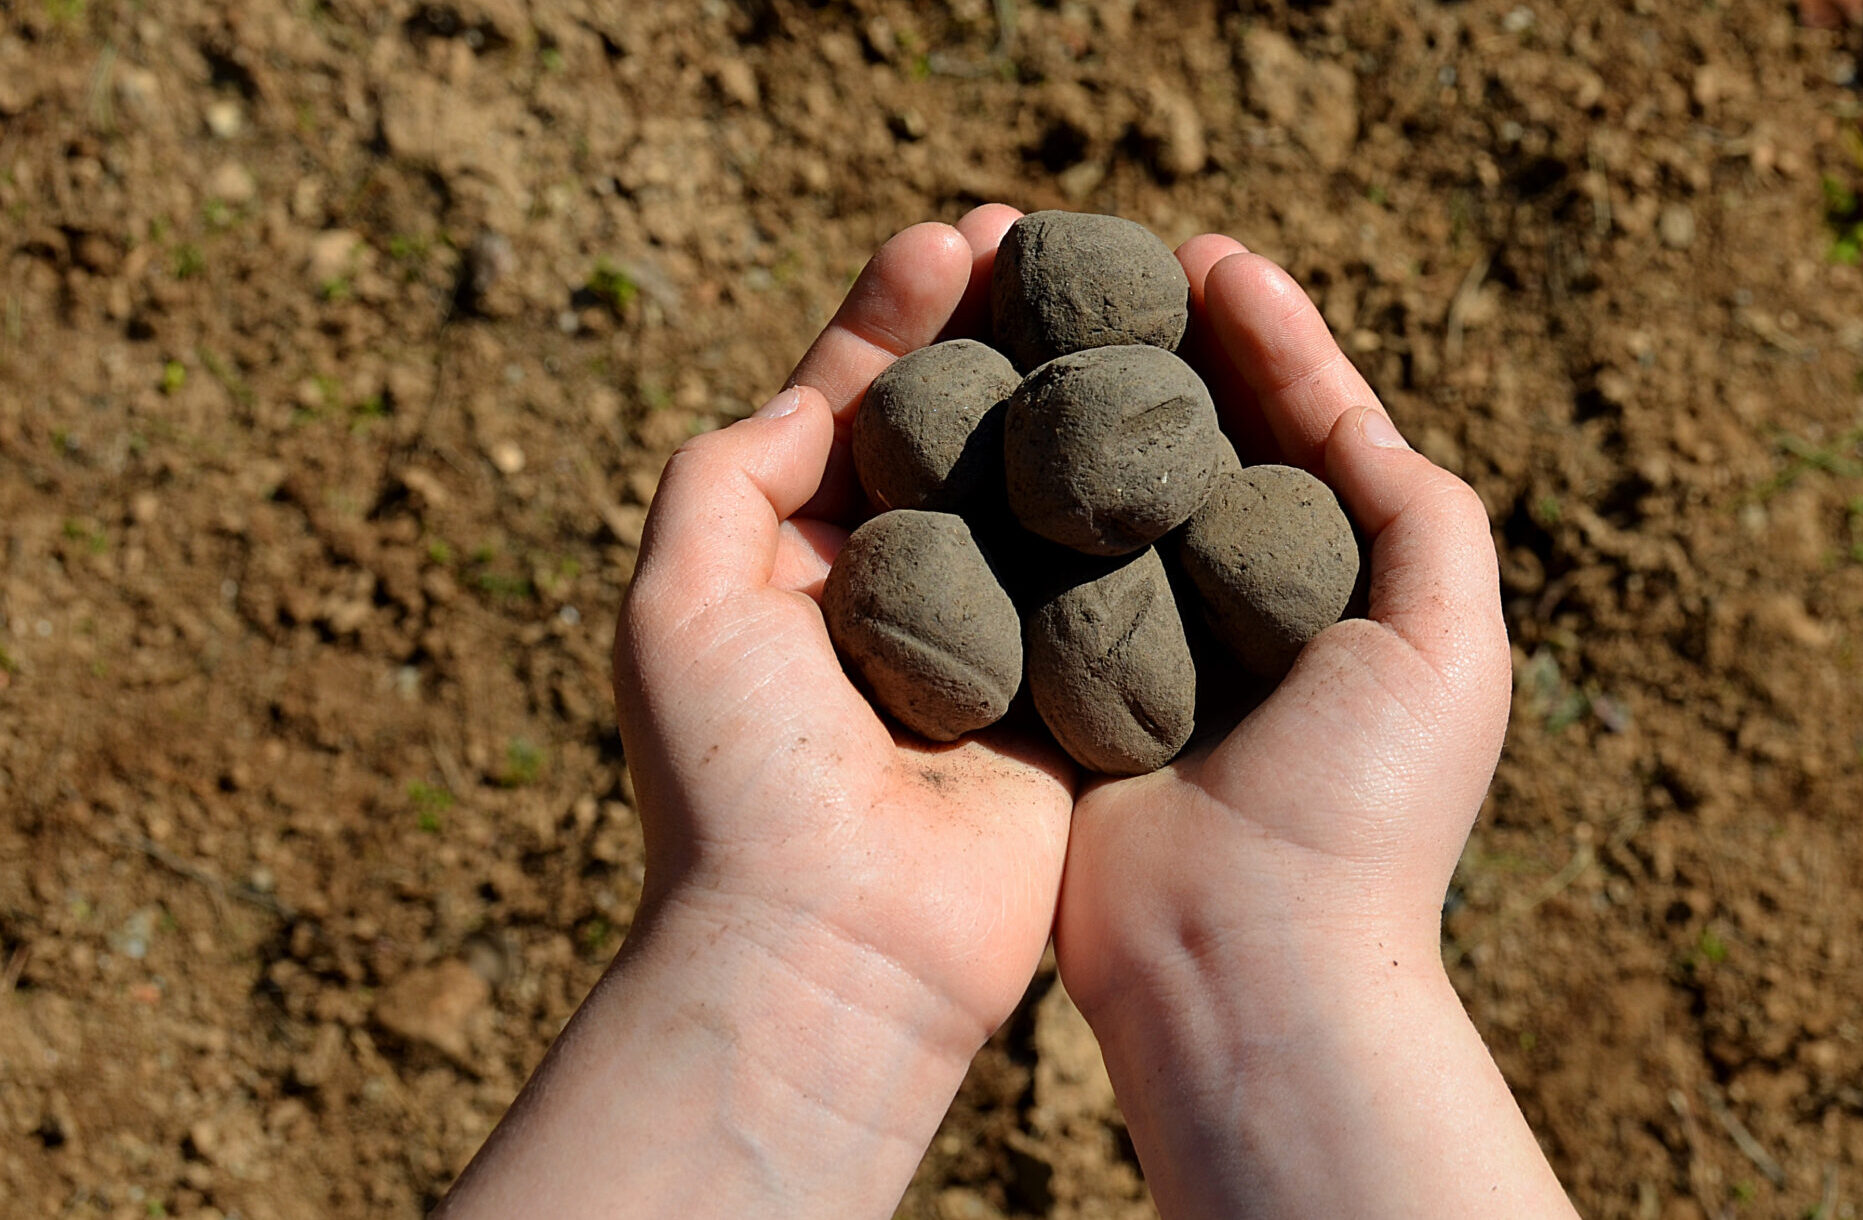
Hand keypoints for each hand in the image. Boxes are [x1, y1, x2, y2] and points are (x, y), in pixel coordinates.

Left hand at [441, 206, 1071, 1218]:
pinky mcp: (1072, 700)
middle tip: (1060, 246)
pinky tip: (1184, 426)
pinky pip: (1115, 585)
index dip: (900, 316)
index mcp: (797, 562)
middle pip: (962, 430)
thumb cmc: (737, 774)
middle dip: (1004, 333)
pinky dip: (1143, 510)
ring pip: (1044, 494)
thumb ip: (728, 473)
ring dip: (1081, 400)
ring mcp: (993, 644)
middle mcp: (899, 592)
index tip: (957, 238)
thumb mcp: (678, 598)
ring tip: (1135, 307)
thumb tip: (821, 394)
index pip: (854, 402)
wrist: (836, 944)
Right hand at [1052, 240, 1574, 1216]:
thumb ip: (1423, 513)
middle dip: (1150, 347)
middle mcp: (1230, 610)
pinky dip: (998, 493)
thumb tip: (1351, 410)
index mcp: (1331, 591)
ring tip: (1023, 311)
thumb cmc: (1364, 807)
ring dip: (1064, 402)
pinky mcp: (1048, 687)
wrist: (1245, 963)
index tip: (1208, 256)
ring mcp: (1132, 645)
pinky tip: (968, 414)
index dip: (1263, 337)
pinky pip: (1019, 568)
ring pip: (1096, 495)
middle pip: (1189, 445)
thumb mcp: (1447, 641)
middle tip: (1093, 258)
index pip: (1301, 429)